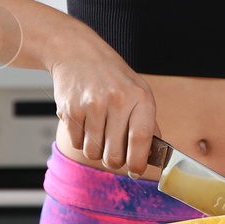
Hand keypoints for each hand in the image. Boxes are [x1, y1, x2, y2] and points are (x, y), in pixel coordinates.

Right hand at [48, 38, 158, 177]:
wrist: (76, 52)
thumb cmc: (111, 76)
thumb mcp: (138, 91)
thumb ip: (148, 123)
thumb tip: (154, 156)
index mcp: (140, 97)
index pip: (141, 141)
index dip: (138, 163)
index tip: (135, 170)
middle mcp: (117, 101)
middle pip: (114, 156)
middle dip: (114, 160)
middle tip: (113, 151)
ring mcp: (92, 105)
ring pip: (93, 153)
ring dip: (95, 149)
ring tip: (97, 128)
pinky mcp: (70, 110)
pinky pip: (76, 144)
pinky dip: (80, 139)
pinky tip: (84, 121)